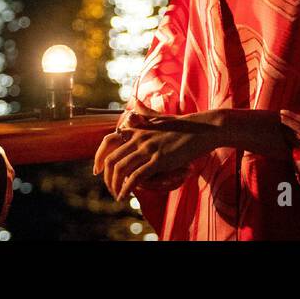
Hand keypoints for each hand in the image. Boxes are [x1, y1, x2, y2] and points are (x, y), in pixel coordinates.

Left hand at [93, 101, 220, 202]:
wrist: (202, 129)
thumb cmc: (183, 125)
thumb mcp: (160, 117)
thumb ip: (145, 113)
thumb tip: (135, 102)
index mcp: (138, 130)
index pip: (108, 141)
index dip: (99, 156)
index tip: (97, 170)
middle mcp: (139, 138)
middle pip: (111, 158)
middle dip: (106, 176)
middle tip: (109, 188)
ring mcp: (148, 148)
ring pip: (121, 168)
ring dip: (115, 185)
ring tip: (117, 195)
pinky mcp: (159, 159)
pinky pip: (136, 176)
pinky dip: (127, 188)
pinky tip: (124, 196)